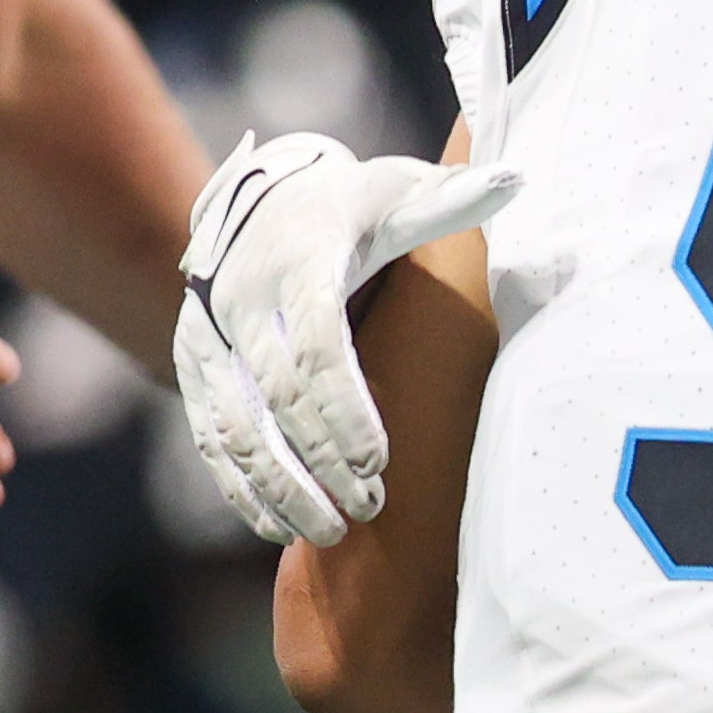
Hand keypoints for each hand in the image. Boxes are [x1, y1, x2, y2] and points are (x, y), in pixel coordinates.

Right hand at [175, 132, 517, 543]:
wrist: (261, 198)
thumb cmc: (353, 206)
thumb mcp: (399, 193)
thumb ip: (453, 199)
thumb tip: (517, 180)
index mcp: (298, 259)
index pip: (318, 346)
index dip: (346, 409)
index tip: (378, 461)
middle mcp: (241, 298)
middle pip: (275, 398)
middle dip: (320, 459)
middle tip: (368, 508)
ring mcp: (209, 337)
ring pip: (233, 427)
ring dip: (279, 486)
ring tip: (330, 532)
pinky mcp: (195, 367)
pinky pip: (209, 436)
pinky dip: (241, 486)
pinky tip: (280, 525)